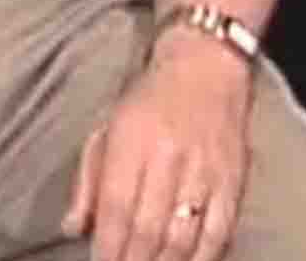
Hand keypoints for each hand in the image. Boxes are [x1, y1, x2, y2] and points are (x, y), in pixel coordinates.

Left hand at [61, 32, 253, 260]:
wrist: (206, 65)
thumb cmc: (148, 99)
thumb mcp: (108, 126)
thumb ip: (89, 180)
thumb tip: (73, 228)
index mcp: (131, 140)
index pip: (116, 206)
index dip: (107, 247)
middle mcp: (168, 156)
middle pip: (147, 228)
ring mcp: (204, 170)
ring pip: (182, 238)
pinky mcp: (233, 181)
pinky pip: (219, 233)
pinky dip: (201, 259)